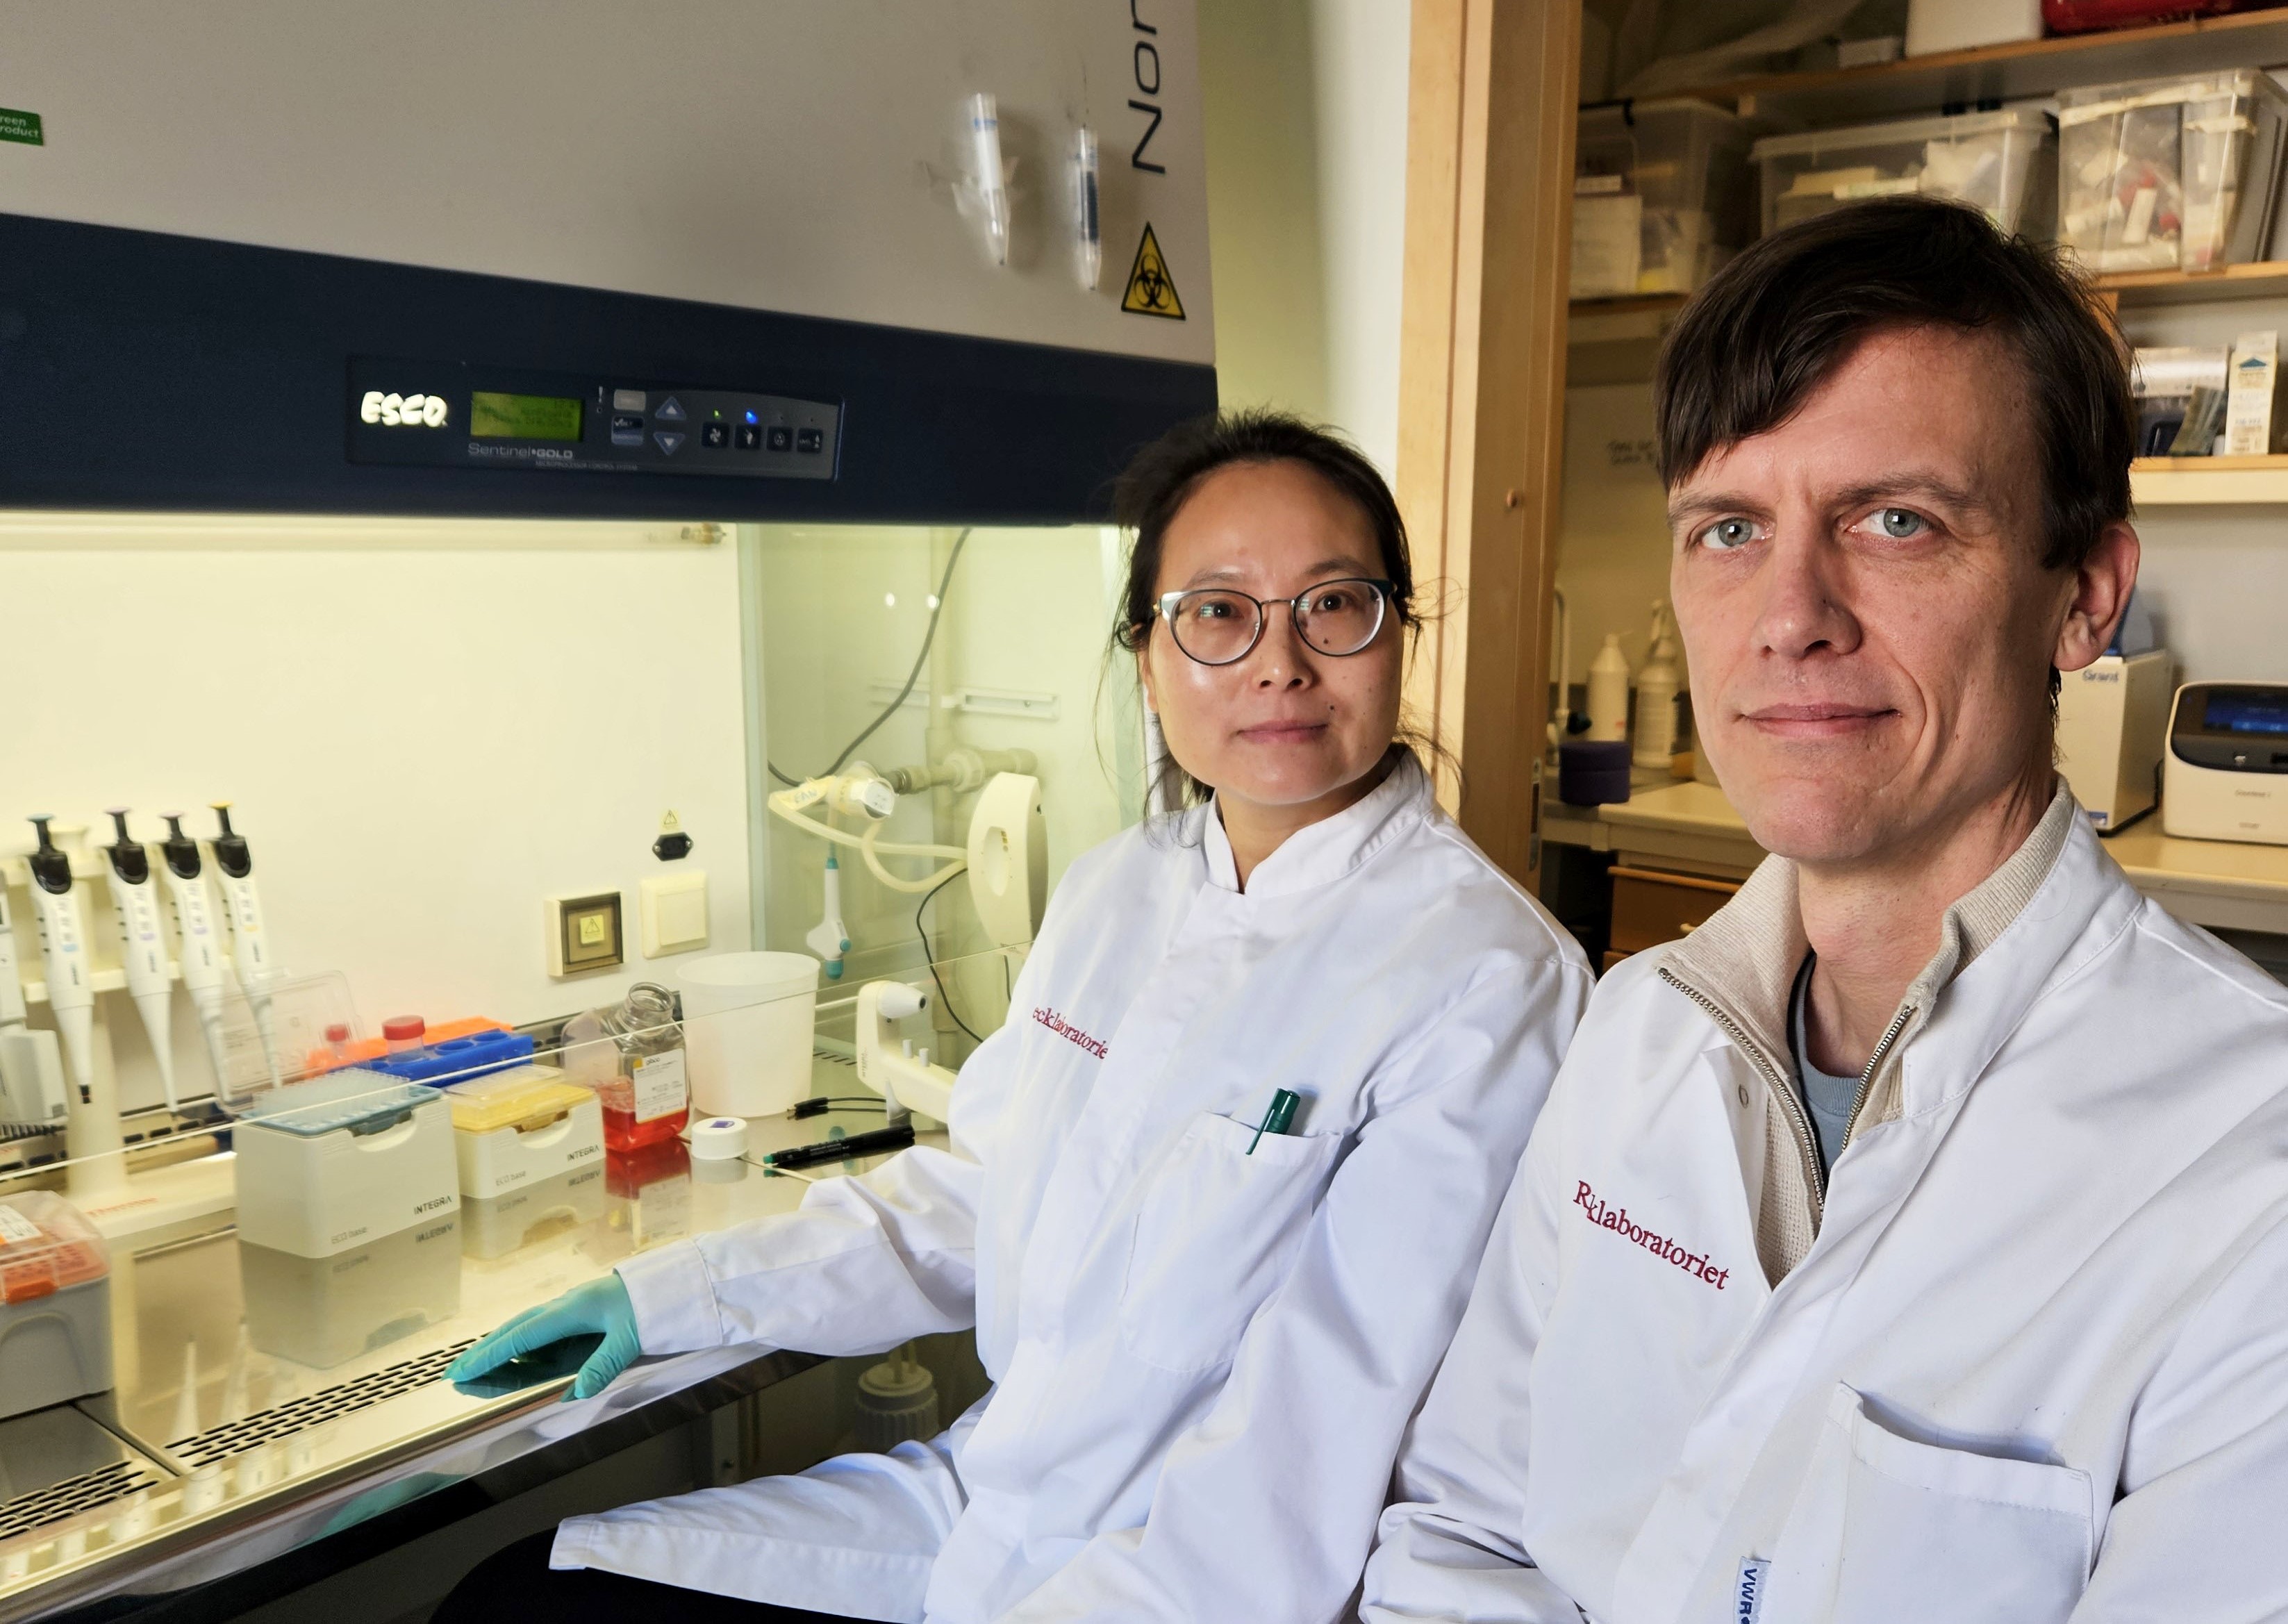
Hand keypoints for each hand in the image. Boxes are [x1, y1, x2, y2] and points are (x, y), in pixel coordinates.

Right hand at [446, 1274, 641, 1401]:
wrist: (672, 1282)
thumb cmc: (651, 1305)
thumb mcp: (631, 1337)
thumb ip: (602, 1365)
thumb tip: (574, 1393)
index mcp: (572, 1310)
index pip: (522, 1336)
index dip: (491, 1355)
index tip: (463, 1371)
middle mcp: (565, 1310)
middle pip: (515, 1332)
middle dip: (484, 1353)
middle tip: (455, 1375)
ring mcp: (571, 1316)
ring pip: (526, 1335)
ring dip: (499, 1354)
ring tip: (472, 1375)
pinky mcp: (580, 1322)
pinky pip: (544, 1340)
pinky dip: (522, 1353)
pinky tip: (510, 1365)